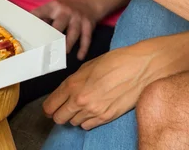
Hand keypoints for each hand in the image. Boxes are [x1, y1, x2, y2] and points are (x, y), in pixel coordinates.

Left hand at [33, 0, 104, 59]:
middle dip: (53, 36)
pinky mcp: (88, 25)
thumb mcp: (54, 7)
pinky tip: (79, 57)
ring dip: (68, 44)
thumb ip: (43, 18)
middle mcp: (66, 11)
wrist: (88, 0)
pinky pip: (87, 38)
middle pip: (59, 24)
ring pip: (73, 32)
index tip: (27, 34)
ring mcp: (78, 18)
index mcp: (53, 6)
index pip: (40, 13)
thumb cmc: (65, 7)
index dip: (33, 22)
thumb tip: (29, 33)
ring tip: (62, 54)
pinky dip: (83, 48)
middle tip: (46, 48)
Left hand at [43, 42, 165, 129]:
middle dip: (59, 114)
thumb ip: (74, 82)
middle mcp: (80, 101)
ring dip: (74, 116)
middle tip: (64, 108)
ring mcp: (94, 111)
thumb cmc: (115, 62)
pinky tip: (92, 111)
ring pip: (74, 123)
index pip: (51, 105)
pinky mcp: (107, 118)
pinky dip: (87, 121)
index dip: (48, 108)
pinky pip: (88, 126)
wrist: (140, 68)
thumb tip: (66, 92)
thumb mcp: (88, 67)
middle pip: (59, 118)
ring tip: (82, 106)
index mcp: (73, 85)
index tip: (49, 108)